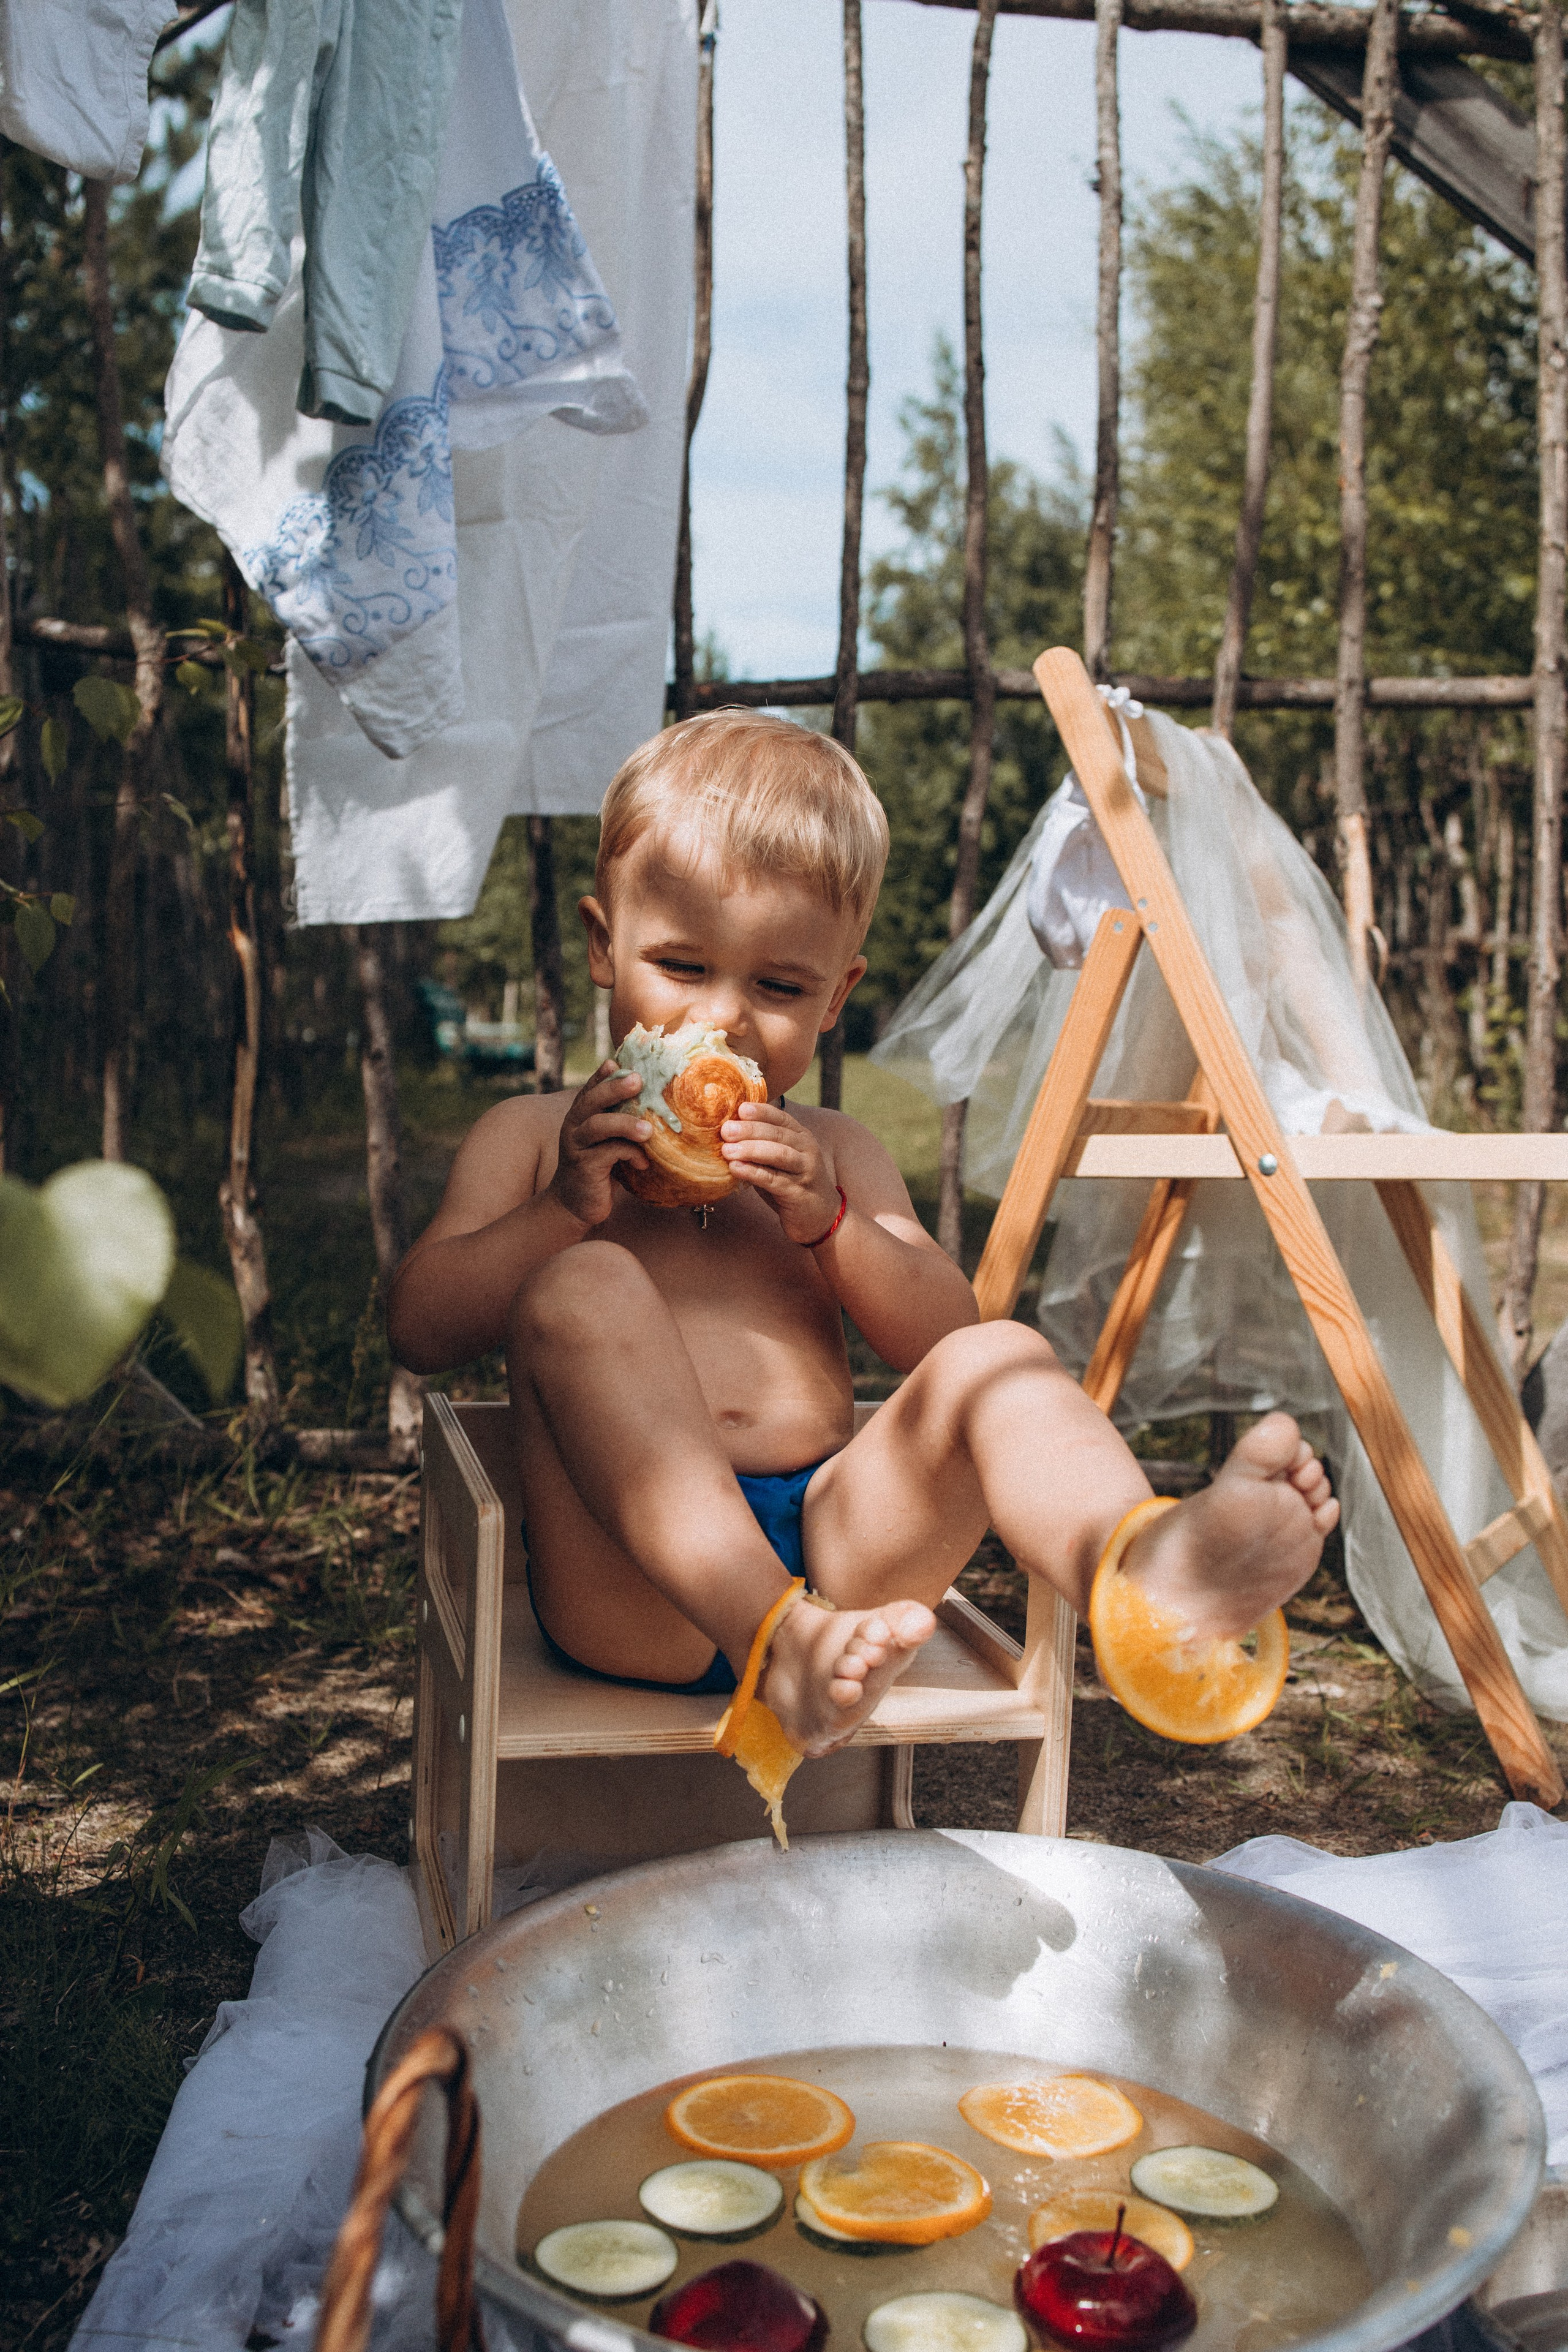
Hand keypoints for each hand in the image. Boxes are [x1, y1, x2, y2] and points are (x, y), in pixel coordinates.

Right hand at [548, 1063, 649, 1226]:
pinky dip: (630, 1154)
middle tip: (638, 1081)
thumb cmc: (601, 1166)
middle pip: (591, 1101)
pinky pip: (608, 1154)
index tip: (618, 1061)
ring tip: (648, 1129)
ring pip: (598, 1126)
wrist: (577, 1204)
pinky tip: (643, 1163)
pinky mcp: (584, 1167)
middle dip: (614, 1089)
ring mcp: (577, 1146)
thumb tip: (657, 1101)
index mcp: (580, 1115)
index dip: (603, 1075)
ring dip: (625, 1124)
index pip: (590, 1088)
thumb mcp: (609, 1140)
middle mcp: (574, 1126)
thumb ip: (621, 1120)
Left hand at [719, 1101, 840, 1242]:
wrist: (820, 1216)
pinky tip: (736, 1169)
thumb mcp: (779, 1160)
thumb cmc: (792, 1183)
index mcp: (801, 1137)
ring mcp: (805, 1171)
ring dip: (751, 1150)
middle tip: (726, 1130)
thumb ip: (762, 1145)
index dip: (761, 1112)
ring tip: (727, 1150)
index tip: (740, 1108)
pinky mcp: (798, 1193)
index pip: (781, 1118)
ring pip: (778, 1154)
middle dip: (750, 1130)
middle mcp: (806, 1150)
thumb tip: (727, 1132)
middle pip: (778, 1134)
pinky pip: (773, 1180)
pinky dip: (753, 1173)